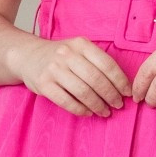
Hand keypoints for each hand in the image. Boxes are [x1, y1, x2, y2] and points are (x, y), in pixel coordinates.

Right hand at [8, 34, 128, 116]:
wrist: (28, 56)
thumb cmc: (61, 57)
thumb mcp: (78, 50)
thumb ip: (97, 62)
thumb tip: (121, 86)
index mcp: (81, 44)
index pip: (106, 64)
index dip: (120, 81)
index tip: (128, 93)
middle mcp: (67, 54)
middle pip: (96, 79)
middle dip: (111, 95)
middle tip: (118, 105)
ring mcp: (54, 69)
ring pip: (82, 91)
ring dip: (97, 105)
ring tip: (105, 112)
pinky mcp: (44, 84)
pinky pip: (66, 101)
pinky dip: (80, 109)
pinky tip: (88, 113)